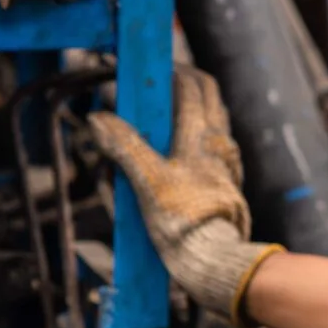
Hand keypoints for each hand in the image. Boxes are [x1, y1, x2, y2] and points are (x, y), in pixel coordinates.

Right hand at [89, 68, 280, 322]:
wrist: (217, 260)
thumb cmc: (184, 220)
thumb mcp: (146, 181)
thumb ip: (124, 146)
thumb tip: (98, 118)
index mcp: (201, 135)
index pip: (191, 85)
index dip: (170, 70)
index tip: (149, 68)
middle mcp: (219, 143)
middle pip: (209, 95)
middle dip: (187, 82)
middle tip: (162, 83)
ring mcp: (227, 163)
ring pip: (215, 120)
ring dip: (195, 107)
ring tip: (169, 114)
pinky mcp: (229, 183)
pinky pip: (217, 148)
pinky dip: (201, 137)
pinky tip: (185, 152)